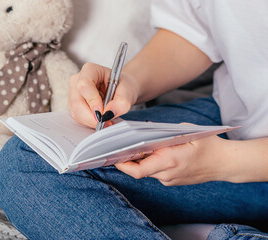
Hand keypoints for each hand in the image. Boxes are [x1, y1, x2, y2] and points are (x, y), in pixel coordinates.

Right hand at [68, 63, 138, 128]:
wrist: (121, 89)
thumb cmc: (123, 86)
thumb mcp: (128, 92)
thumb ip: (121, 103)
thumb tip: (108, 114)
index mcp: (90, 70)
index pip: (84, 85)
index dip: (92, 101)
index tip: (102, 113)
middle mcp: (77, 80)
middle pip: (77, 102)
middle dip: (92, 116)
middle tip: (107, 122)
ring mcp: (73, 93)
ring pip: (76, 112)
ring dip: (91, 121)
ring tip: (107, 121)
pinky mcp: (74, 105)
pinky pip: (78, 117)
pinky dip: (90, 122)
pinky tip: (101, 120)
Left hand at [115, 135, 229, 185]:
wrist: (225, 164)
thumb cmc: (209, 146)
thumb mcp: (187, 132)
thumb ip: (164, 132)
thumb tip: (145, 130)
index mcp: (170, 161)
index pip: (138, 170)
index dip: (122, 165)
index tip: (112, 156)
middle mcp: (166, 174)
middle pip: (139, 169)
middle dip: (128, 158)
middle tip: (118, 146)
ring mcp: (169, 180)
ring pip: (146, 170)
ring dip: (139, 159)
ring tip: (133, 145)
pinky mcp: (171, 180)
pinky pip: (155, 171)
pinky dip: (150, 162)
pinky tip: (150, 151)